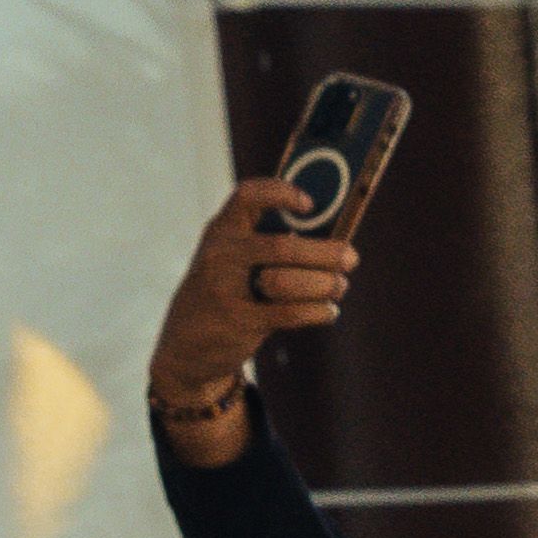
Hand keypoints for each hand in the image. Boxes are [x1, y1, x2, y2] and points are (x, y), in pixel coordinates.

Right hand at [149, 177, 361, 463]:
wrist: (186, 344)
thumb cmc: (227, 292)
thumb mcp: (234, 260)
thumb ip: (271, 244)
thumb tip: (335, 241)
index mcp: (222, 230)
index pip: (248, 196)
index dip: (282, 193)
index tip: (311, 204)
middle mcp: (220, 255)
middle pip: (281, 246)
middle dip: (325, 253)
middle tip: (351, 258)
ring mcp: (225, 289)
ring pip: (287, 281)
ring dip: (325, 284)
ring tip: (339, 286)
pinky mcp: (238, 322)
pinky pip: (291, 313)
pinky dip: (319, 311)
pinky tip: (328, 311)